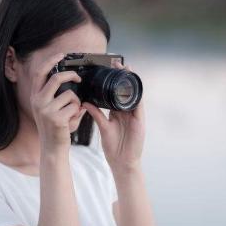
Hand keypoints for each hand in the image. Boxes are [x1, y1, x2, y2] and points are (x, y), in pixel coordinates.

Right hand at [30, 52, 86, 153]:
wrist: (53, 147)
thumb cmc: (56, 126)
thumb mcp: (51, 108)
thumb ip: (58, 94)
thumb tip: (73, 77)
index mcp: (35, 96)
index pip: (40, 73)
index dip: (50, 61)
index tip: (61, 55)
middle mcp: (38, 101)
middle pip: (56, 78)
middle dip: (71, 75)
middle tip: (79, 77)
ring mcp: (46, 110)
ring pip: (70, 95)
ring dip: (77, 102)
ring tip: (73, 112)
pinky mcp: (56, 118)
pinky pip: (75, 107)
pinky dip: (78, 112)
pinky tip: (73, 121)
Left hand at [82, 61, 145, 176]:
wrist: (123, 162)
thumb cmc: (114, 147)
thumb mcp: (103, 127)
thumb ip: (97, 114)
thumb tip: (85, 103)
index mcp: (118, 112)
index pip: (116, 92)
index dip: (114, 81)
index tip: (108, 68)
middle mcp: (127, 111)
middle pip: (126, 89)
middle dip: (123, 76)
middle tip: (118, 63)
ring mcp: (135, 115)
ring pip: (134, 94)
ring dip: (131, 81)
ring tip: (126, 69)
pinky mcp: (140, 120)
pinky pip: (138, 104)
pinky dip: (136, 94)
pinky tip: (132, 86)